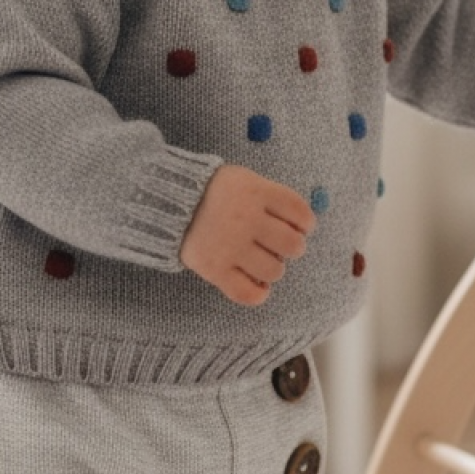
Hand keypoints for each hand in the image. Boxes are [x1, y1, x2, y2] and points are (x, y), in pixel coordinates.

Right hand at [179, 165, 315, 305]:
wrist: (167, 201)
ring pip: (275, 271)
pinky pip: (248, 293)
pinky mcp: (214, 269)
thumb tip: (302, 226)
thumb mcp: (244, 179)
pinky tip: (258, 285)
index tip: (301, 227)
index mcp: (256, 191)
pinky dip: (259, 294)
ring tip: (261, 260)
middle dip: (292, 247)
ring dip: (274, 268)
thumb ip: (272, 197)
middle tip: (279, 244)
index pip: (300, 213)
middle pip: (292, 245)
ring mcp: (230, 245)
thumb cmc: (214, 191)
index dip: (307, 223)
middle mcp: (246, 218)